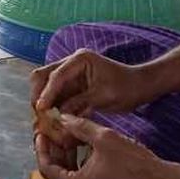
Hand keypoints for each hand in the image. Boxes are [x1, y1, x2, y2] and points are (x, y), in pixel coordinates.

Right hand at [30, 48, 156, 116]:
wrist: (140, 87)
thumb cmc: (126, 88)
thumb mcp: (103, 97)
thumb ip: (79, 103)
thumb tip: (58, 115)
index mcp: (80, 59)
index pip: (56, 76)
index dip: (47, 93)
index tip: (41, 109)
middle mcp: (71, 63)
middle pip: (43, 75)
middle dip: (38, 94)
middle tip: (39, 114)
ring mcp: (70, 73)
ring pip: (46, 85)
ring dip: (44, 101)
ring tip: (44, 119)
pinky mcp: (72, 84)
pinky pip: (56, 94)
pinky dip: (53, 105)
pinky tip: (53, 118)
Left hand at [36, 114, 176, 178]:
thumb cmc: (134, 163)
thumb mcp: (104, 138)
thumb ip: (80, 127)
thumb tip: (63, 118)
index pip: (47, 169)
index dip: (42, 149)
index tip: (41, 133)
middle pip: (56, 174)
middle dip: (54, 152)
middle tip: (53, 133)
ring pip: (69, 177)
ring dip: (67, 157)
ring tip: (68, 137)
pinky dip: (79, 165)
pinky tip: (85, 148)